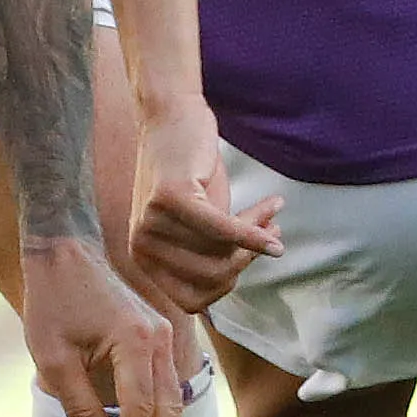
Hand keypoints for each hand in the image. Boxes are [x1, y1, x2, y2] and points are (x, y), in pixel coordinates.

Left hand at [22, 233, 183, 416]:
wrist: (65, 252)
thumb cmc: (54, 303)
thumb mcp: (53, 359)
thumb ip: (79, 405)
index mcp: (134, 341)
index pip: (139, 407)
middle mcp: (158, 339)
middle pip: (167, 408)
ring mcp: (162, 336)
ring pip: (172, 398)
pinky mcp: (156, 336)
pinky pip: (166, 383)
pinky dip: (163, 415)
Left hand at [125, 168, 282, 313]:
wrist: (174, 116)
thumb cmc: (190, 171)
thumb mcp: (200, 223)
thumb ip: (213, 254)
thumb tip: (239, 279)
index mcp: (143, 259)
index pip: (193, 301)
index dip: (227, 286)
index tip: (248, 260)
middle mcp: (141, 245)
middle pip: (212, 277)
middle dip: (248, 257)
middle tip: (269, 230)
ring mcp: (152, 222)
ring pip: (221, 251)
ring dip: (256, 231)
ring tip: (270, 210)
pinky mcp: (171, 198)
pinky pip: (221, 228)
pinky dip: (252, 230)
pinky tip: (275, 216)